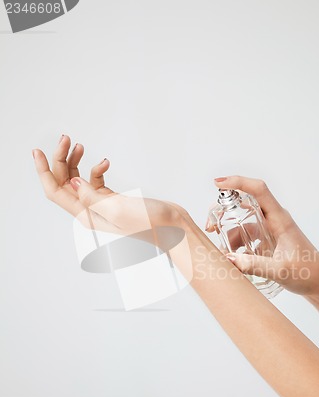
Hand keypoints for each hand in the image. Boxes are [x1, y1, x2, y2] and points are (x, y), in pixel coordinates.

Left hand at [33, 135, 185, 235]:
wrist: (172, 227)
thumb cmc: (149, 223)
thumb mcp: (117, 209)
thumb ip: (92, 197)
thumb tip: (73, 182)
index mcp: (87, 216)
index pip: (56, 192)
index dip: (43, 172)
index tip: (37, 152)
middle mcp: (91, 211)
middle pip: (65, 183)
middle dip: (61, 160)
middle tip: (66, 138)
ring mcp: (101, 205)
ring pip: (79, 180)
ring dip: (75, 162)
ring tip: (80, 145)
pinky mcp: (113, 199)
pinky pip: (96, 181)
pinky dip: (97, 169)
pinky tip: (105, 162)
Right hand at [206, 176, 318, 295]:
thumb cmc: (308, 272)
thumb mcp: (280, 270)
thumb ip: (254, 265)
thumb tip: (228, 259)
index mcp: (280, 219)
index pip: (258, 190)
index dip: (238, 182)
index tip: (218, 183)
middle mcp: (274, 220)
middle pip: (245, 204)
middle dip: (224, 211)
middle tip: (210, 226)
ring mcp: (271, 230)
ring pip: (243, 223)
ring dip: (229, 233)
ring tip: (222, 251)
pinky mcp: (268, 241)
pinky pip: (247, 236)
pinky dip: (236, 244)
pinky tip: (234, 258)